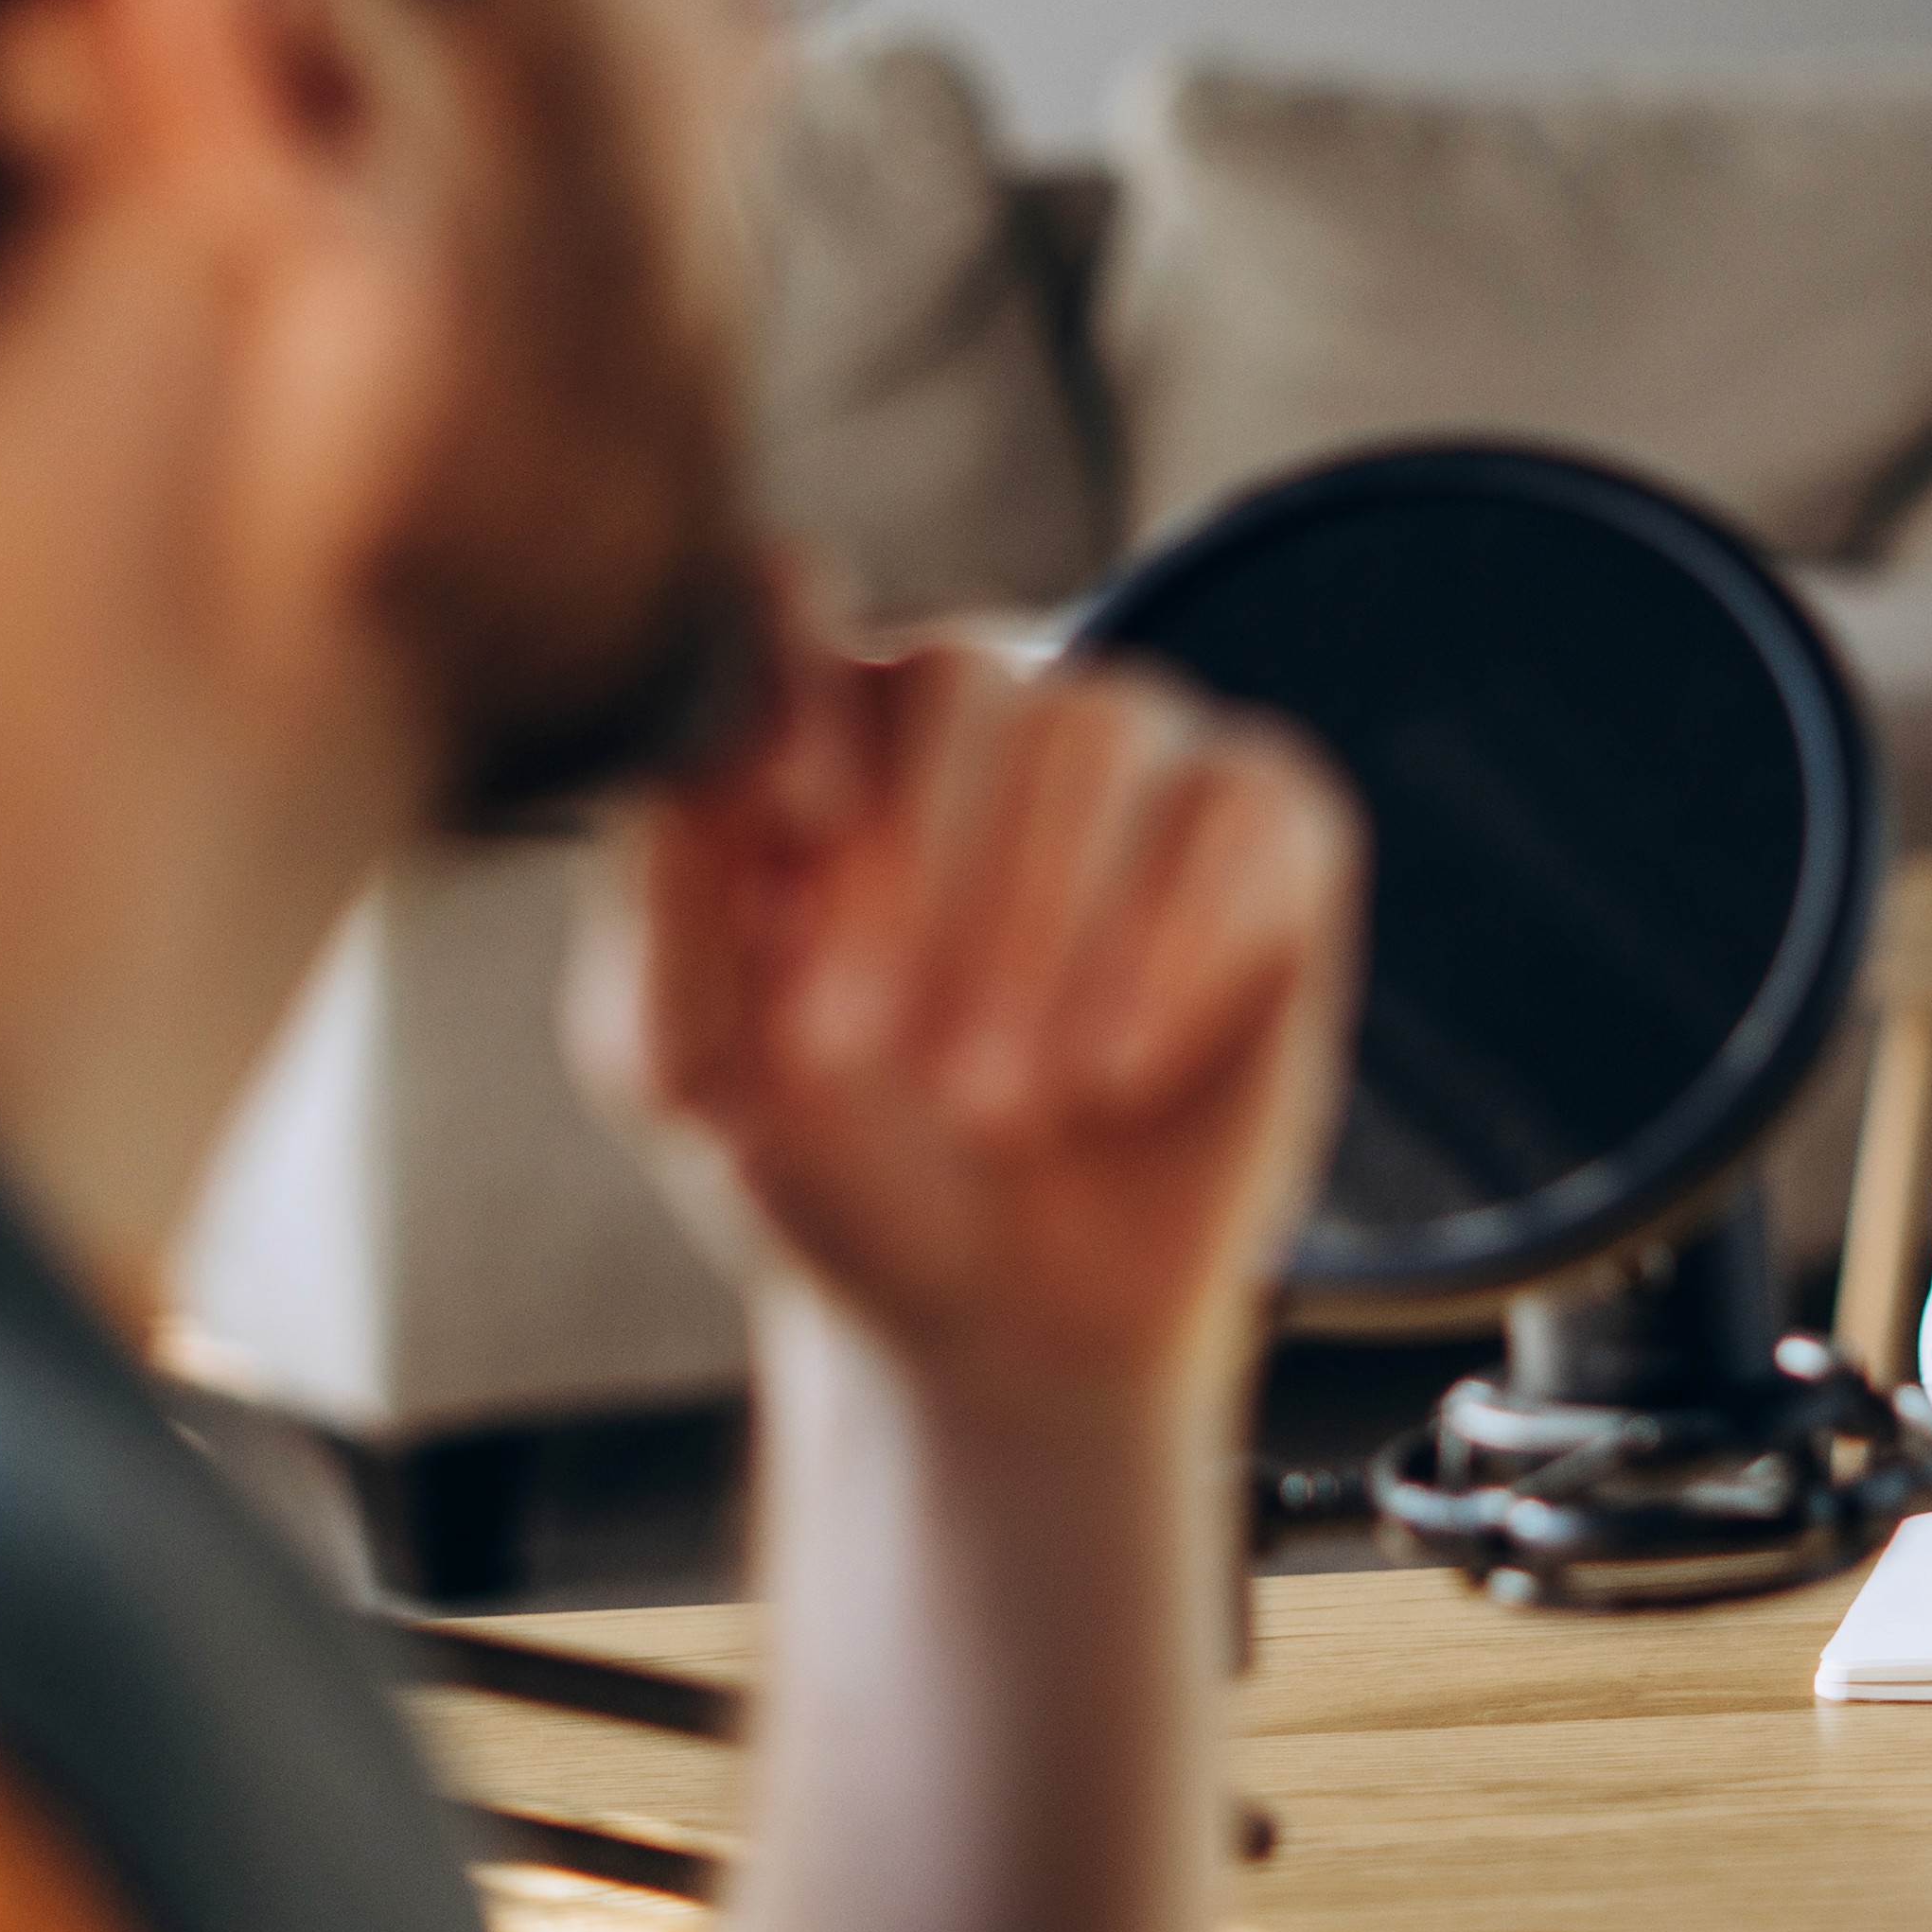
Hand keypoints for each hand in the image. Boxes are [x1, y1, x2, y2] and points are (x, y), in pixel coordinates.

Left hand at [571, 617, 1357, 1448]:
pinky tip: (1116, 1069)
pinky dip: (1180, 943)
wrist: (1000, 1317)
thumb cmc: (825, 1163)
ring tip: (1002, 1099)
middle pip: (965, 681)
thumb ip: (662, 905)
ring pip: (1103, 732)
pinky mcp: (1269, 829)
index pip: (793, 615)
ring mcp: (1135, 754)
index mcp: (814, 725)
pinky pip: (1248, 810)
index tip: (790, 824)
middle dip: (922, 870)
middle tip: (883, 1051)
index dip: (793, 692)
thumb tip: (690, 760)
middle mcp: (979, 707)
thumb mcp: (687, 1065)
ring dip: (1044, 921)